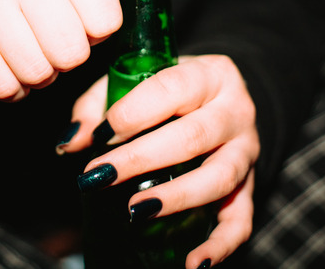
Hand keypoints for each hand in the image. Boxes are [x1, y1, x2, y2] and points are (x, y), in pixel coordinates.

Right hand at [0, 0, 157, 100]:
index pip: (106, 21)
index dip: (98, 28)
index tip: (81, 16)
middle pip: (73, 53)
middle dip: (70, 55)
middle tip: (56, 37)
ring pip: (39, 74)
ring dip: (42, 74)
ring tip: (34, 49)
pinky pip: (3, 86)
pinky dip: (12, 87)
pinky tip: (10, 62)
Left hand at [61, 55, 258, 268]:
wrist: (224, 102)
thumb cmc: (171, 91)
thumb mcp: (139, 81)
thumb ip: (100, 104)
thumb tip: (74, 142)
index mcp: (210, 74)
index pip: (171, 88)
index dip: (131, 113)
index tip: (98, 136)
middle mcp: (236, 111)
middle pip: (193, 136)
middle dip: (141, 159)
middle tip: (99, 176)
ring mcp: (247, 151)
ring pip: (220, 177)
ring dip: (176, 197)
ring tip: (135, 209)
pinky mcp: (250, 187)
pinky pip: (241, 221)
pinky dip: (220, 246)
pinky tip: (192, 262)